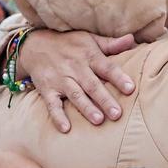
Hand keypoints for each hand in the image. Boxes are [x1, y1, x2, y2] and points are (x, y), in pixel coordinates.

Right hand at [17, 29, 136, 132]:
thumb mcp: (89, 39)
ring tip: (98, 120)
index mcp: (89, 56)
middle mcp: (75, 68)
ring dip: (86, 108)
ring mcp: (60, 79)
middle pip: (92, 85)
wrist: (35, 44)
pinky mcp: (47, 90)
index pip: (107, 67)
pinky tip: (66, 129)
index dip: (118, 78)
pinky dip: (57, 117)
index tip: (130, 89)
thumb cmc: (69, 44)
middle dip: (104, 99)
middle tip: (117, 114)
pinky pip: (52, 104)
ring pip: (75, 95)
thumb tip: (132, 39)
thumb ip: (111, 44)